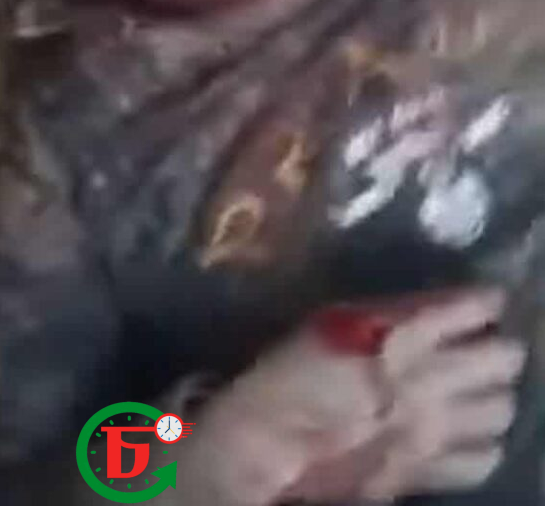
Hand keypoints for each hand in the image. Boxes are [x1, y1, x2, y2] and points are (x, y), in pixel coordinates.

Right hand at [182, 290, 524, 504]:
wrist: (270, 438)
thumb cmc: (292, 368)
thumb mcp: (336, 322)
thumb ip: (387, 314)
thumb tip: (427, 308)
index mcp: (402, 334)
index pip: (469, 309)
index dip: (485, 302)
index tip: (487, 300)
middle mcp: (429, 379)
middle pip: (500, 359)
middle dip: (500, 348)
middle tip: (488, 344)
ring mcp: (433, 429)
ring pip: (501, 408)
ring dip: (494, 394)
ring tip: (479, 389)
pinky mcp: (427, 469)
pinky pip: (482, 458)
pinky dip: (482, 442)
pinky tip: (466, 432)